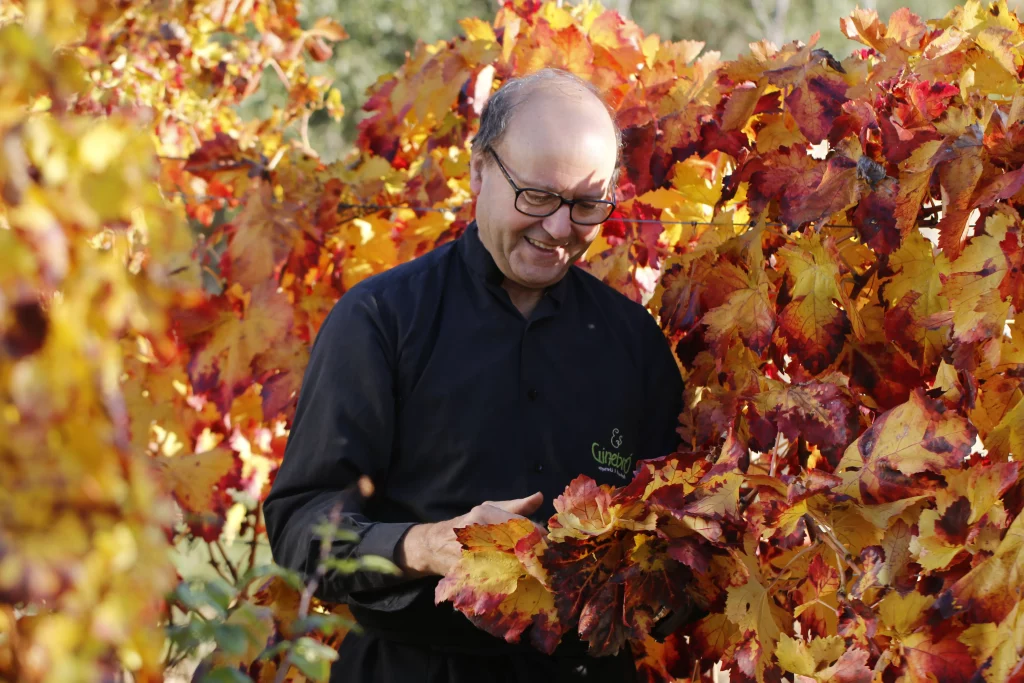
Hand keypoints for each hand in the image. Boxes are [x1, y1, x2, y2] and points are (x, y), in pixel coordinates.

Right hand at [397, 492, 543, 577]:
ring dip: (525, 569)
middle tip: (549, 562)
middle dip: (534, 555)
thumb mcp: (489, 509)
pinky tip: (518, 581)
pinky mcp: (466, 572)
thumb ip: (516, 507)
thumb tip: (540, 497)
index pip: (521, 525)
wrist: (434, 545)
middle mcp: (475, 531)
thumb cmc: (468, 524)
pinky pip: (494, 578)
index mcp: (484, 513)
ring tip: (538, 573)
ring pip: (508, 564)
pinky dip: (508, 581)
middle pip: (516, 546)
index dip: (539, 537)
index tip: (552, 545)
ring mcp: (470, 553)